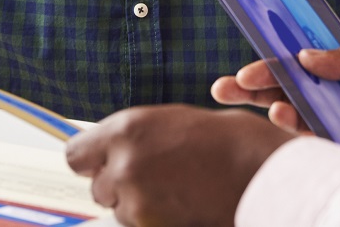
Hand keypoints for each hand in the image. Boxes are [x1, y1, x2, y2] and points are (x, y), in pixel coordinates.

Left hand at [65, 105, 296, 226]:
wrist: (263, 174)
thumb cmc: (230, 142)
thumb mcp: (174, 123)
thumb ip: (137, 138)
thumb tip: (115, 151)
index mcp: (126, 129)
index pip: (76, 155)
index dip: (91, 160)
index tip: (104, 163)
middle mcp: (124, 164)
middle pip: (98, 187)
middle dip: (121, 185)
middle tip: (158, 178)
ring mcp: (137, 201)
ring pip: (120, 210)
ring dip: (140, 206)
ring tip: (178, 192)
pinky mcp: (152, 226)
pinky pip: (140, 225)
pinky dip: (156, 220)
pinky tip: (183, 206)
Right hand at [212, 39, 339, 182]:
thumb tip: (308, 57)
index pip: (302, 63)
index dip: (271, 63)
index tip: (246, 67)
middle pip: (288, 93)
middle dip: (253, 91)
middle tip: (225, 88)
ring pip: (300, 122)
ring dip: (279, 114)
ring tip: (274, 110)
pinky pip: (325, 149)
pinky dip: (306, 141)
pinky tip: (293, 130)